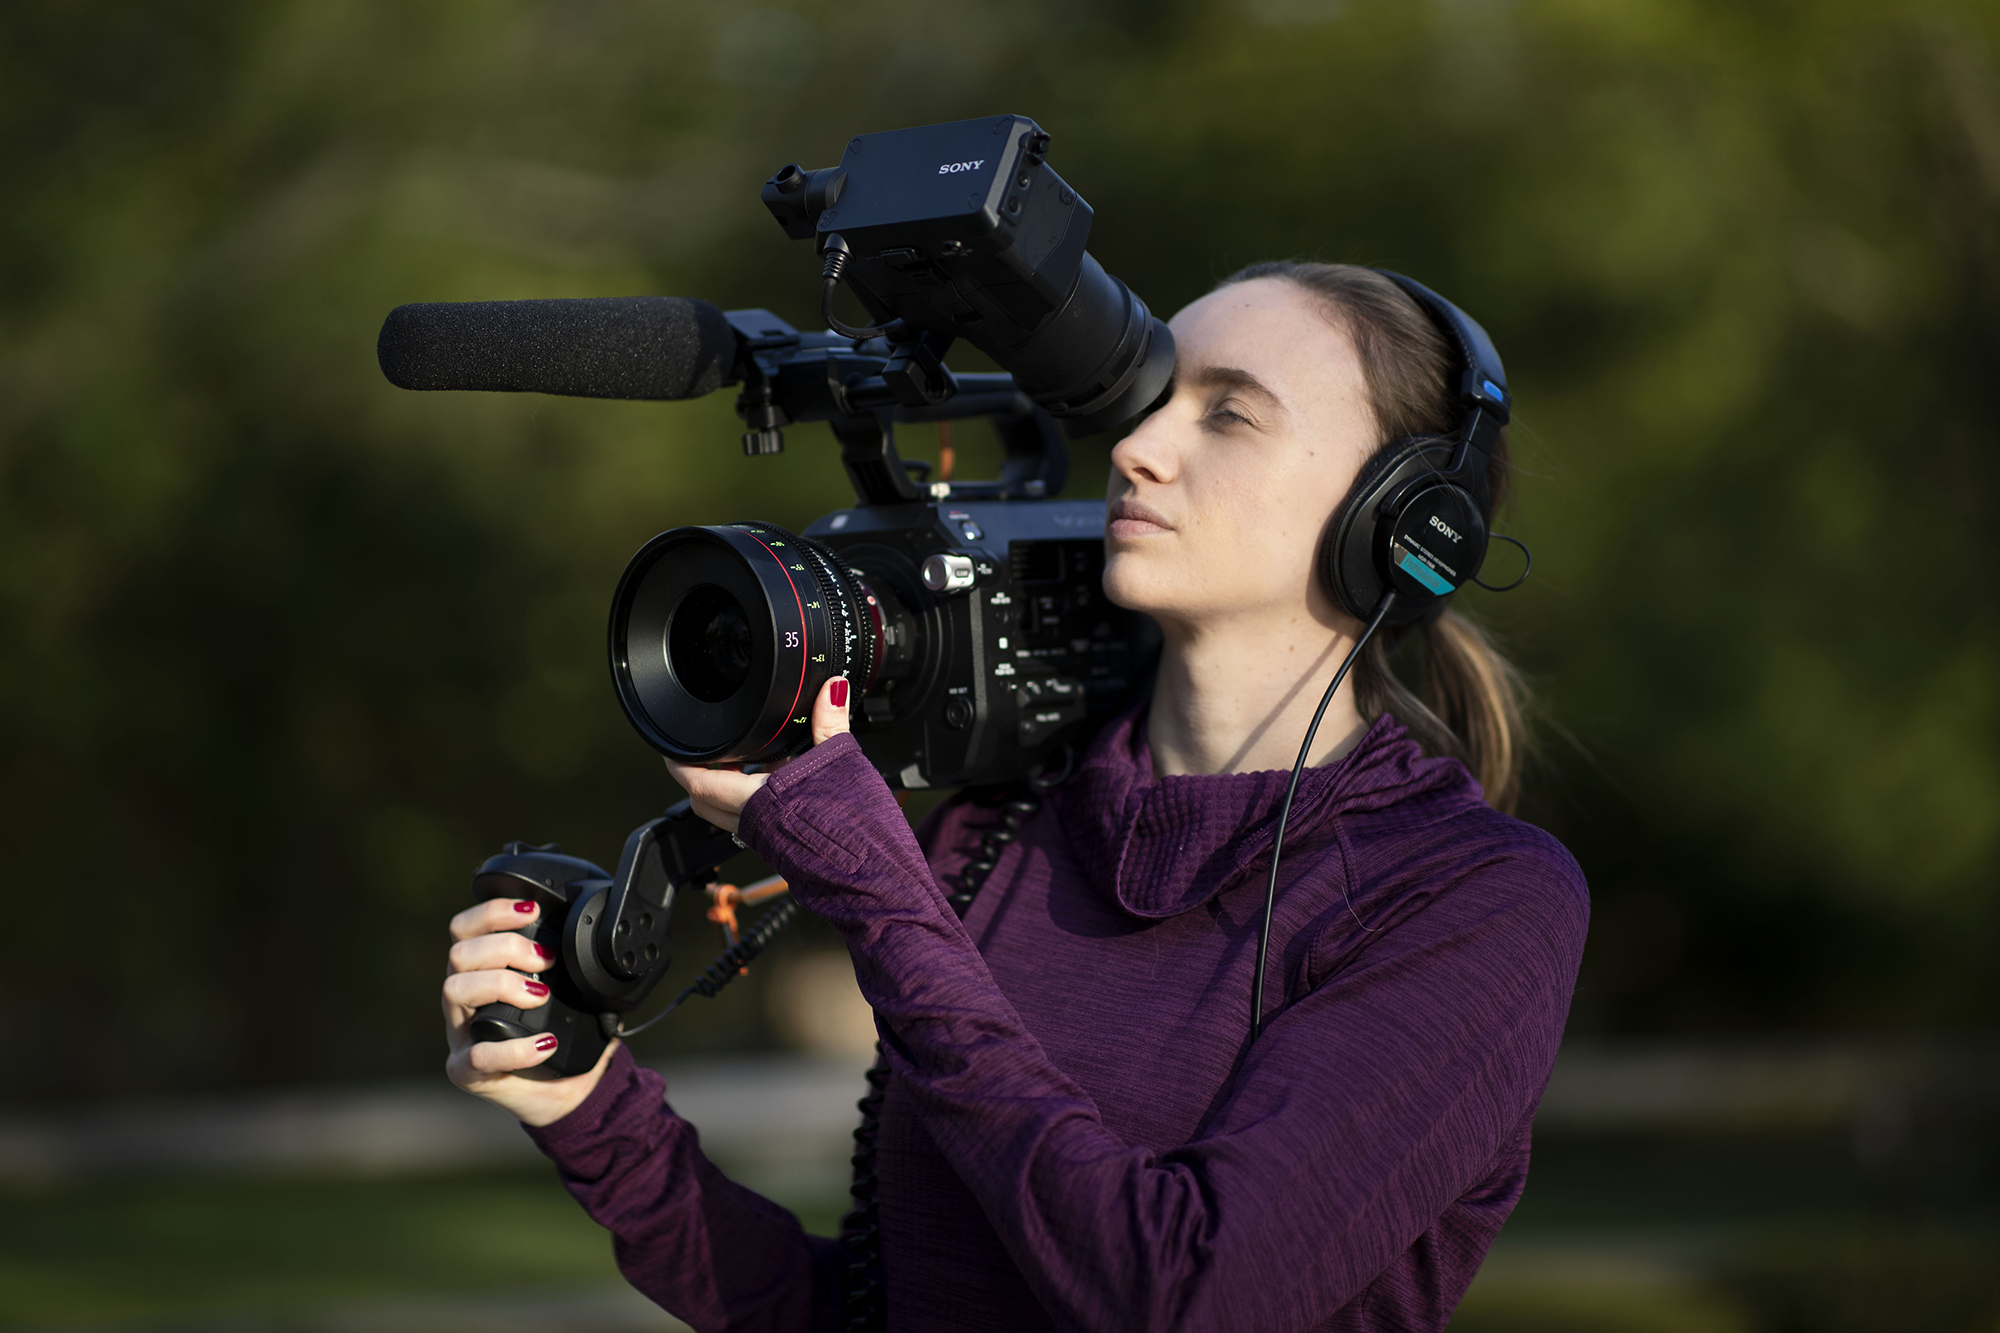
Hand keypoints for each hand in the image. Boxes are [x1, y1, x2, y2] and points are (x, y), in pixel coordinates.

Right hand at [442, 897, 616, 1125]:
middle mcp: (464, 1000)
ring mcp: (461, 1035)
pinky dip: (514, 1049)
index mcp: (481, 973)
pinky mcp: (467, 1072)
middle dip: (505, 946)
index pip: (465, 930)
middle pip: (458, 954)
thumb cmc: (563, 1036)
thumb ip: (579, 968)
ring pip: (454, 990)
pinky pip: (477, 1056)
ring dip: (501, 984)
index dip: (492, 912)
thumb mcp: (573, 995)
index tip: (531, 909)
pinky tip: (544, 1045)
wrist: (566, 1093)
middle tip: (545, 960)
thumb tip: (610, 947)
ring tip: (539, 996)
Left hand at [666, 676, 849, 834]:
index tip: (675, 744)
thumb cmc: (856, 830)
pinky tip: (783, 779)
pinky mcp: (782, 847)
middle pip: (705, 800)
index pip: (698, 783)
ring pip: (728, 812)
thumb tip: (831, 688)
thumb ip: (831, 722)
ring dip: (729, 786)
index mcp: (756, 802)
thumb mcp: (841, 762)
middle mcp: (754, 826)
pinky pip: (753, 819)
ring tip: (749, 756)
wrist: (875, 875)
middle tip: (707, 747)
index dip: (681, 762)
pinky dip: (755, 797)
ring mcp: (767, 840)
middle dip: (700, 774)